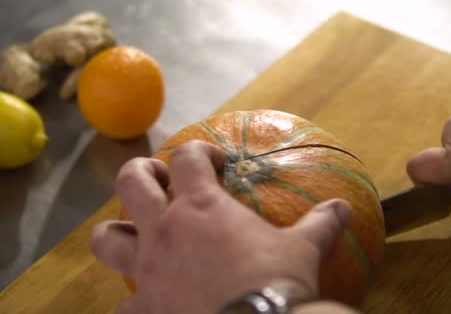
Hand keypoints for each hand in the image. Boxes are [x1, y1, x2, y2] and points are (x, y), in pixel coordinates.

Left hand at [90, 141, 351, 313]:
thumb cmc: (276, 284)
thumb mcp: (303, 251)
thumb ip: (319, 225)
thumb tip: (343, 209)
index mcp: (202, 207)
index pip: (188, 157)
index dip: (198, 152)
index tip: (214, 163)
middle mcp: (166, 230)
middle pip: (131, 182)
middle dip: (141, 173)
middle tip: (159, 180)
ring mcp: (148, 270)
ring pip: (107, 239)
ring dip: (117, 233)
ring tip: (135, 235)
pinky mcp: (144, 310)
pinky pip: (124, 305)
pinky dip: (134, 303)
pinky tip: (150, 305)